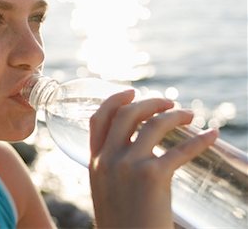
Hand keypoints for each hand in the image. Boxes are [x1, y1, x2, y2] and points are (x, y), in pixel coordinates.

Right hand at [89, 90, 217, 227]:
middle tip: (168, 102)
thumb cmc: (121, 223)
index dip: (115, 99)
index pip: (98, 118)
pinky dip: (200, 140)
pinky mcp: (153, 176)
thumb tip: (130, 148)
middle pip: (127, 114)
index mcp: (94, 162)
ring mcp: (128, 165)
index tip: (131, 92)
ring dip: (175, 115)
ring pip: (153, 125)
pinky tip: (211, 135)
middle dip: (150, 102)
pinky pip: (180, 150)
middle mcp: (108, 158)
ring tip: (190, 115)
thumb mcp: (104, 191)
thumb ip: (110, 167)